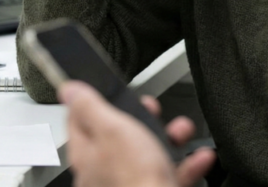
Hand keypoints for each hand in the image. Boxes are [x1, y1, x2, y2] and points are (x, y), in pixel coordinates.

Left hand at [61, 81, 214, 186]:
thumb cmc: (135, 178)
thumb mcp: (112, 129)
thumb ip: (90, 107)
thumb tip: (69, 90)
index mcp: (86, 154)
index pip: (78, 120)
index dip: (92, 101)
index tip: (107, 91)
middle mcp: (102, 172)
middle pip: (118, 135)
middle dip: (141, 118)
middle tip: (151, 109)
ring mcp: (127, 183)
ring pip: (147, 152)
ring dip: (170, 137)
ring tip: (181, 130)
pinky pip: (170, 172)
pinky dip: (187, 163)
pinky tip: (199, 157)